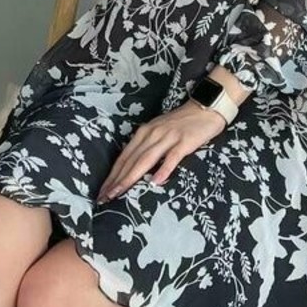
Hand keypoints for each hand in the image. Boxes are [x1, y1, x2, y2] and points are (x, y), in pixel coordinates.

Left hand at [95, 102, 225, 203]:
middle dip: (116, 180)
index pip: (124, 157)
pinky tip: (156, 183)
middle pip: (131, 160)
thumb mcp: (159, 132)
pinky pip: (172, 157)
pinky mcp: (184, 142)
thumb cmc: (181, 123)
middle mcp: (152, 134)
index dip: (112, 175)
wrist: (204, 108)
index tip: (102, 192)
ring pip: (145, 160)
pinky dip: (163, 170)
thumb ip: (147, 147)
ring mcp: (168, 137)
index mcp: (144, 132)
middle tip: (104, 197)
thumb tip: (133, 168)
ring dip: (131, 177)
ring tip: (120, 193)